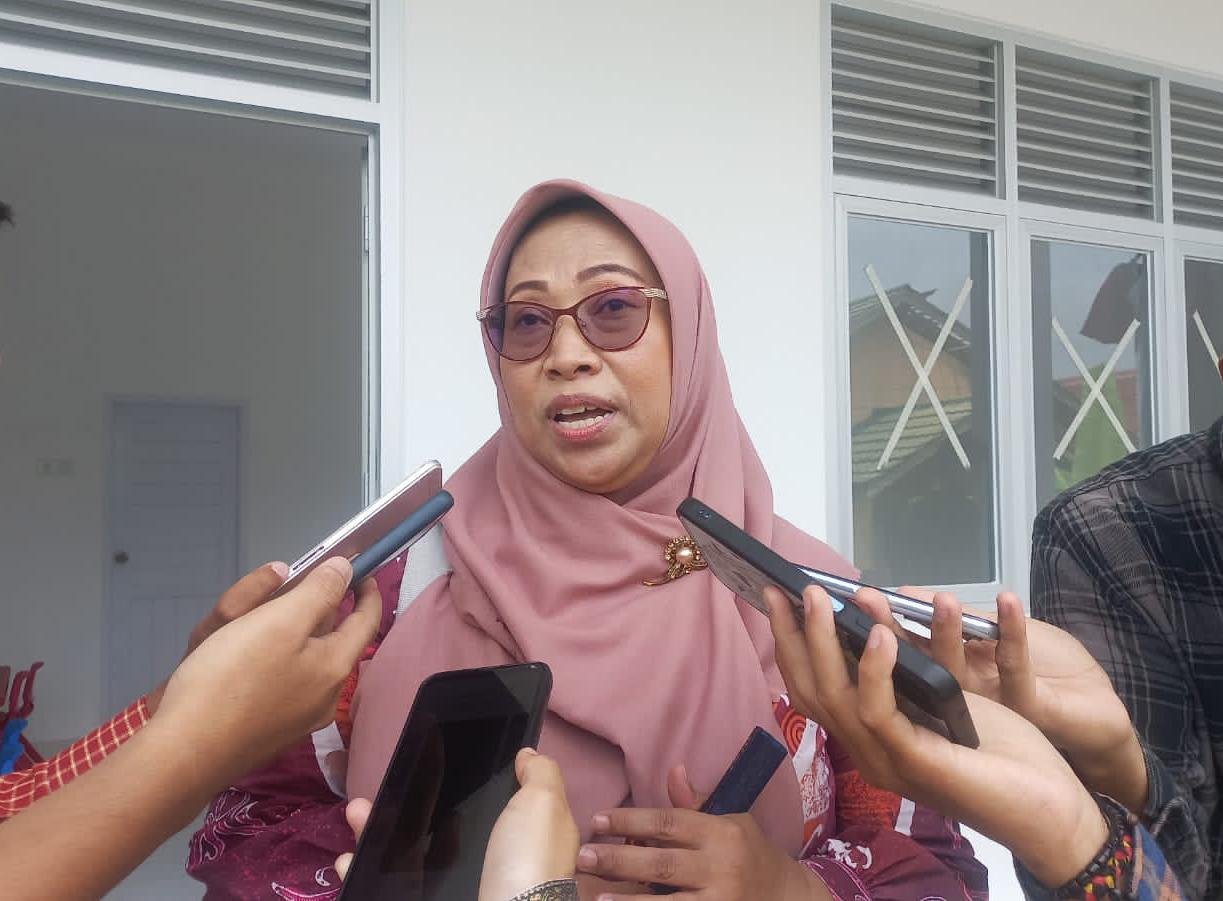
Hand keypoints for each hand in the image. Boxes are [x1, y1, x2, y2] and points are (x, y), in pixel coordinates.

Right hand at [154, 557, 379, 786]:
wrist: (182, 752)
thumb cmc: (232, 679)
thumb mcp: (279, 622)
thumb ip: (318, 592)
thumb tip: (346, 570)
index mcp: (336, 668)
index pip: (366, 621)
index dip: (367, 591)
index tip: (358, 568)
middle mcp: (324, 697)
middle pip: (330, 639)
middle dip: (315, 607)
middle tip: (290, 583)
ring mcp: (296, 718)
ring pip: (303, 658)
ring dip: (288, 629)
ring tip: (261, 609)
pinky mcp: (266, 729)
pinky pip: (280, 679)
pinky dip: (271, 655)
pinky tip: (242, 649)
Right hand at [336, 749, 578, 899]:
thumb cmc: (527, 860)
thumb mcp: (545, 805)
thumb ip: (539, 774)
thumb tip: (526, 754)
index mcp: (514, 834)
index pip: (484, 803)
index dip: (458, 785)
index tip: (429, 764)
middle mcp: (482, 859)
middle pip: (435, 825)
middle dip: (404, 804)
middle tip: (380, 790)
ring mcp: (451, 884)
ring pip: (405, 853)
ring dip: (374, 829)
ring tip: (356, 812)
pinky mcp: (424, 899)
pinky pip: (388, 885)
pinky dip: (362, 870)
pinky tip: (349, 857)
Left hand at [575, 771, 824, 900]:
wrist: (787, 897)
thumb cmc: (750, 853)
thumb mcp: (731, 820)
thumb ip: (696, 804)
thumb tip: (673, 771)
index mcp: (721, 832)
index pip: (669, 823)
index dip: (631, 820)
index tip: (598, 820)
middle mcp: (721, 867)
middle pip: (662, 863)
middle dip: (619, 859)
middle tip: (583, 855)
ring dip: (628, 899)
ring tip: (594, 895)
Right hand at [768, 585, 1109, 887]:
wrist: (1051, 809)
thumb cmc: (1002, 755)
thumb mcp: (945, 699)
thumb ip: (909, 673)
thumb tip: (872, 621)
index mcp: (871, 738)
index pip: (815, 690)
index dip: (793, 644)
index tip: (783, 598)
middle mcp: (868, 752)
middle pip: (811, 691)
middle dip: (793, 636)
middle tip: (787, 589)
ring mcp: (886, 762)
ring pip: (836, 697)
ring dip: (823, 641)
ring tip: (822, 597)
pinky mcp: (916, 763)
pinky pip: (879, 712)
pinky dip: (873, 669)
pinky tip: (878, 633)